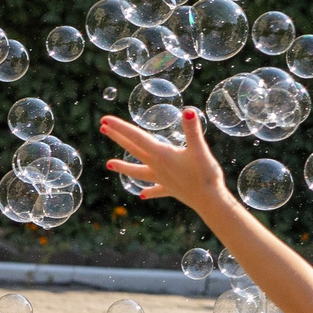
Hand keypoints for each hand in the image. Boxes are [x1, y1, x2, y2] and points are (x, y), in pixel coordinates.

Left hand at [101, 108, 230, 209]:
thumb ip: (192, 130)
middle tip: (103, 129)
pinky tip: (142, 195)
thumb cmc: (205, 175)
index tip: (105, 120)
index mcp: (161, 154)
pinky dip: (149, 191)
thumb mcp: (200, 149)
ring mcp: (162, 179)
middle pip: (133, 150)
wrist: (209, 201)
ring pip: (138, 172)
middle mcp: (157, 166)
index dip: (121, 127)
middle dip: (118, 138)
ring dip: (124, 167)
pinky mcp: (171, 189)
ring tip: (109, 165)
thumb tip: (188, 111)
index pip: (137, 137)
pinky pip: (157, 189)